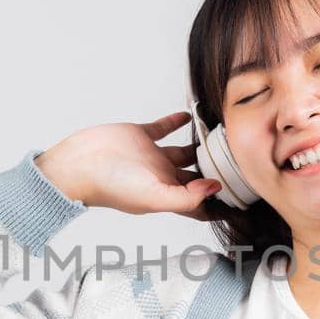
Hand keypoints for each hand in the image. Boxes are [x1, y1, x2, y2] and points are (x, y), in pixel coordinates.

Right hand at [35, 111, 221, 220]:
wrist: (78, 163)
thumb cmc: (109, 186)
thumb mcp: (152, 197)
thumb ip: (186, 196)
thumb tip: (215, 189)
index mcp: (166, 195)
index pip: (198, 202)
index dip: (218, 202)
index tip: (241, 195)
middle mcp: (162, 176)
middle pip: (197, 175)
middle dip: (216, 170)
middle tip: (239, 158)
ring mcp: (151, 156)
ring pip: (185, 150)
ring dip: (201, 144)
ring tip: (221, 135)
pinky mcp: (141, 136)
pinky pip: (165, 128)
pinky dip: (178, 122)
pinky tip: (192, 115)